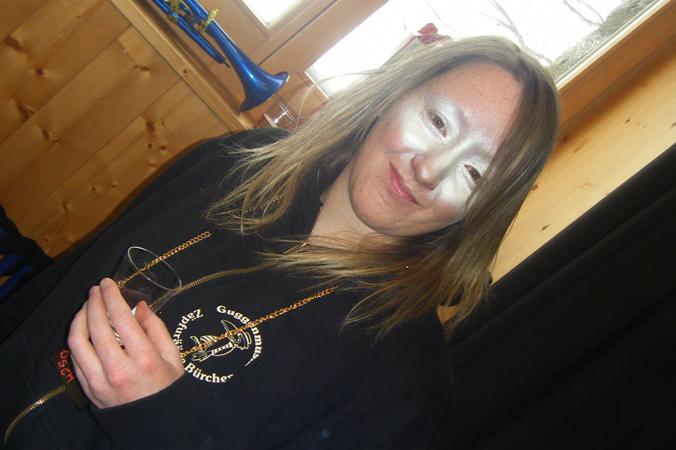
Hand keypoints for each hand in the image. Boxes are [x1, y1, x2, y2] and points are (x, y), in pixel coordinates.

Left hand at [68, 278, 183, 408]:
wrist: (156, 422)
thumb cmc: (167, 386)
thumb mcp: (172, 355)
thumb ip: (156, 328)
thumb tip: (139, 306)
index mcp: (144, 357)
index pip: (120, 318)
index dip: (111, 296)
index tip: (108, 283)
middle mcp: (119, 368)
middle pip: (96, 326)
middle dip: (94, 302)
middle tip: (96, 290)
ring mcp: (100, 381)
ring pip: (78, 342)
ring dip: (79, 319)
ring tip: (87, 307)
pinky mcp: (89, 389)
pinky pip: (76, 359)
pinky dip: (77, 340)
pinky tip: (84, 330)